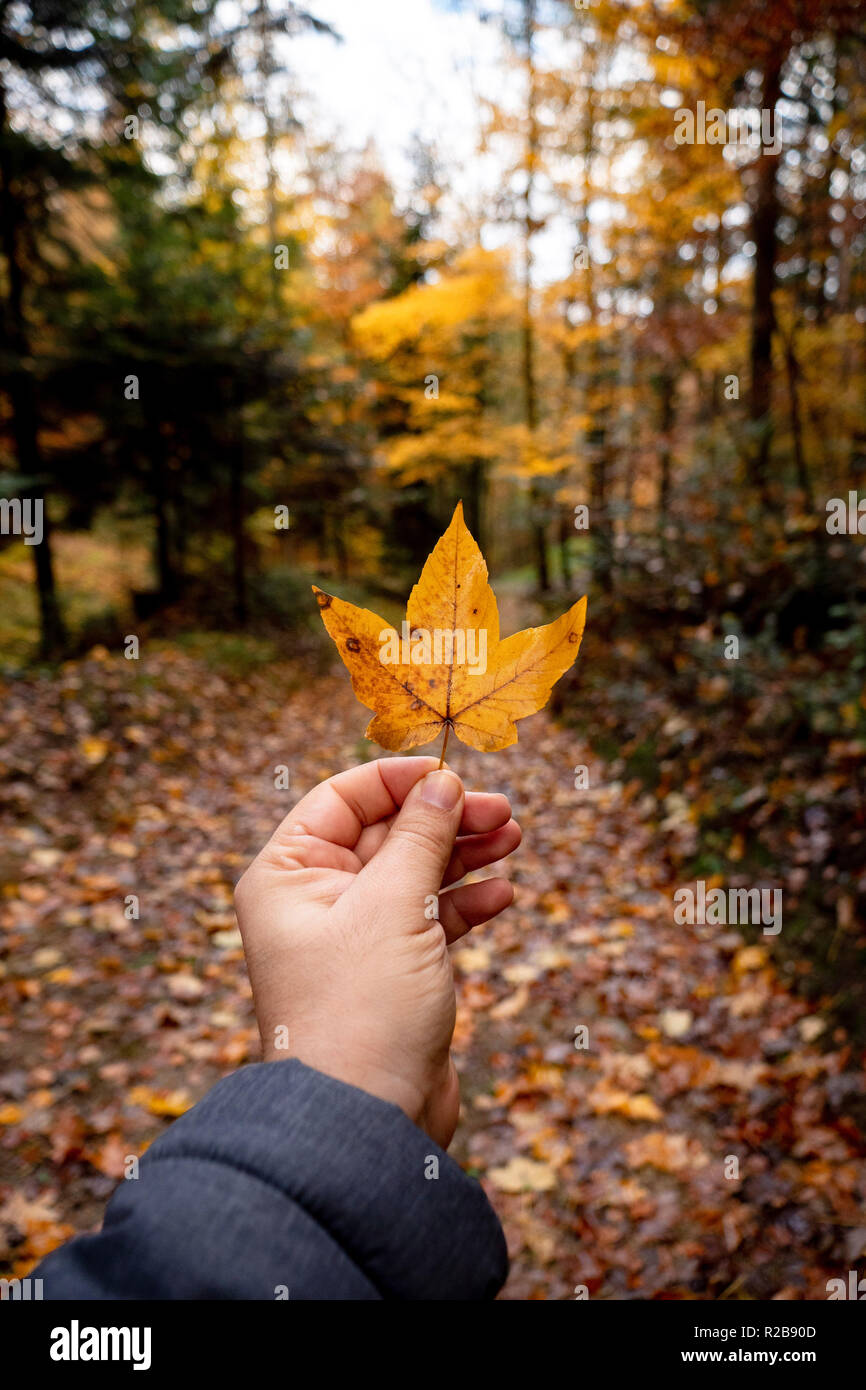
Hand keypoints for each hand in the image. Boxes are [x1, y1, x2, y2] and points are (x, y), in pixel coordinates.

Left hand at [234, 756, 520, 1147]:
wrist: (365, 1121)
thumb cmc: (359, 1008)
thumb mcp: (392, 906)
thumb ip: (421, 836)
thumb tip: (443, 781)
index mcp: (288, 875)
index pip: (343, 799)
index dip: (399, 780)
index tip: (455, 774)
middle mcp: (314, 901)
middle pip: (386, 833)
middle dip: (444, 818)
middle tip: (503, 811)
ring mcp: (354, 938)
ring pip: (414, 874)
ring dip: (463, 855)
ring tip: (514, 839)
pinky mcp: (390, 973)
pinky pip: (429, 919)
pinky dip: (464, 903)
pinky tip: (502, 893)